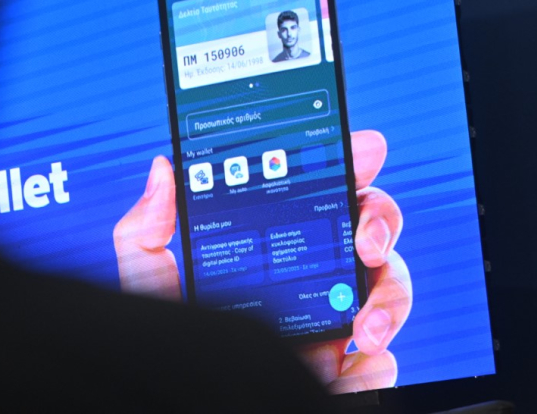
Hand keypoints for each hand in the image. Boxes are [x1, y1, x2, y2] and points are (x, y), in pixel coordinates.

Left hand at [112, 131, 411, 391]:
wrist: (175, 402)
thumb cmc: (170, 342)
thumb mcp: (150, 283)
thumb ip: (147, 230)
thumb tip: (164, 169)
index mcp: (271, 247)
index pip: (318, 193)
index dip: (348, 163)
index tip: (366, 147)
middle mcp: (307, 278)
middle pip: (367, 230)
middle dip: (382, 222)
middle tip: (366, 240)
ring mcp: (329, 323)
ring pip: (389, 290)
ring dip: (389, 298)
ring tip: (363, 325)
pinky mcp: (342, 372)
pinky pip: (381, 364)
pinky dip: (376, 367)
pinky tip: (358, 364)